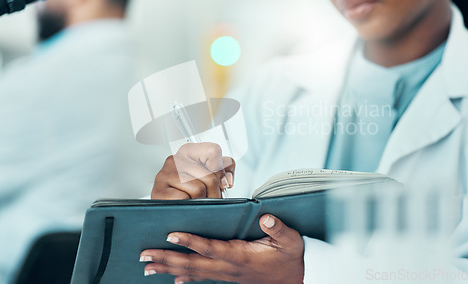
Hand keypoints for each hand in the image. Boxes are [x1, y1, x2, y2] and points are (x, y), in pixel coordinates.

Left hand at [139, 214, 304, 283]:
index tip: (171, 235)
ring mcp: (226, 274)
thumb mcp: (290, 241)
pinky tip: (173, 278)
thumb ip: (278, 229)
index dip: (190, 242)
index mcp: (240, 255)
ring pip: (193, 272)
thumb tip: (267, 218)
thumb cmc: (290, 257)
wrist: (295, 279)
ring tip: (148, 266)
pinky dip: (185, 277)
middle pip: (192, 264)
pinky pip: (202, 277)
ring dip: (169, 269)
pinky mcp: (227, 275)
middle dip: (167, 259)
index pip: (210, 248)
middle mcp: (228, 267)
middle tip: (144, 256)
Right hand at [152, 142, 234, 199]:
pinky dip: (189, 207)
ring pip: (199, 189)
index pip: (213, 151)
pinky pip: (185, 200)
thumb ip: (225, 170)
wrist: (169, 211)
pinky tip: (185, 205)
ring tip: (197, 202)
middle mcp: (175, 159)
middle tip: (211, 200)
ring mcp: (164, 174)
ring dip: (202, 202)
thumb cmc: (190, 191)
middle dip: (215, 193)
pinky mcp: (158, 191)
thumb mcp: (210, 174)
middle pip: (210, 176)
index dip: (221, 170)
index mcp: (188, 151)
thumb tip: (226, 180)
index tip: (220, 182)